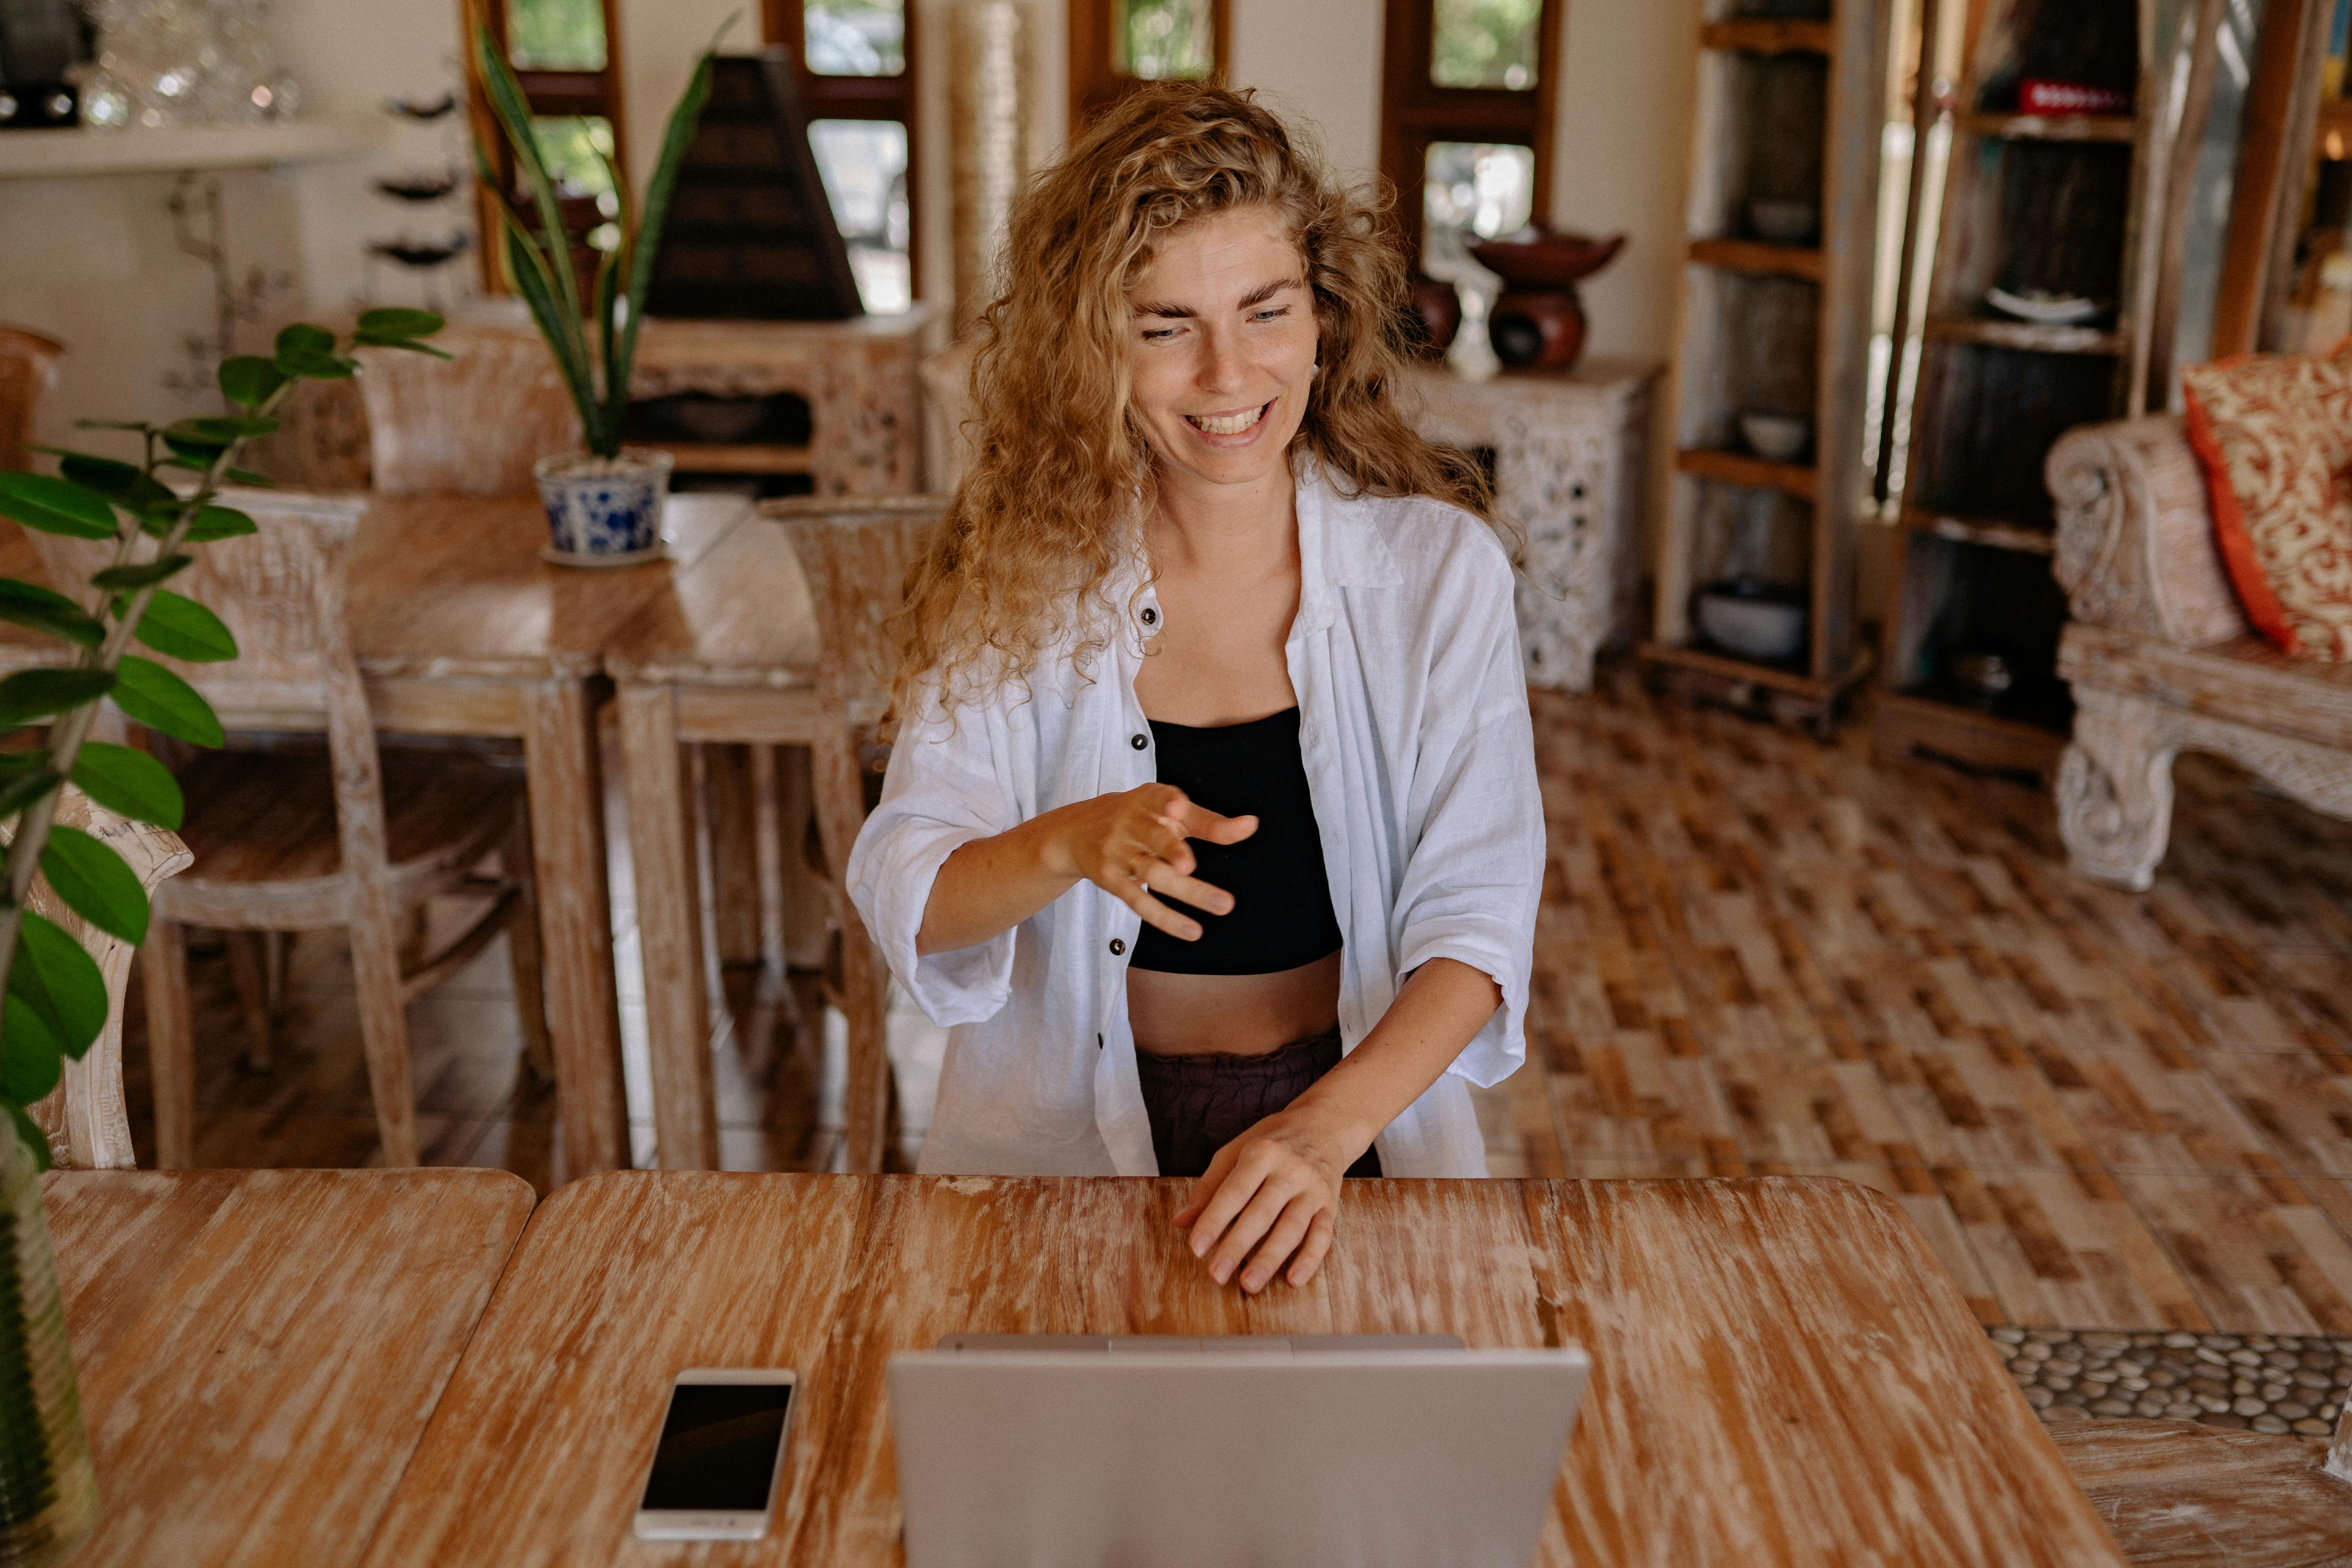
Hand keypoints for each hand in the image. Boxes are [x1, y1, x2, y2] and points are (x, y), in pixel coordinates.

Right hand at [1043, 783, 1254, 941]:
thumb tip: (1251, 825)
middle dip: (1170, 850)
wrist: (1075, 830)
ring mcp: (1119, 852)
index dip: (1171, 804)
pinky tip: (1191, 930)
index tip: (1180, 810)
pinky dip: (1165, 917)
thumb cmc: (1138, 817)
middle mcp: (1132, 824)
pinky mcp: (1111, 880)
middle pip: (1154, 839)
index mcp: (1149, 800)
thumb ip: (1209, 821)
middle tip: (1189, 865)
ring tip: (1221, 904)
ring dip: (1185, 891)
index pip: (1164, 799)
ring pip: (1152, 873)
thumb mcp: (1168, 811)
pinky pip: (1138, 901)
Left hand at [1173, 1104, 1366, 1292]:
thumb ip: (1209, 1186)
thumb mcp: (1236, 1151)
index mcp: (1261, 1152)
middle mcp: (1290, 1169)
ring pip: (1292, 1228)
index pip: (1234, 1192)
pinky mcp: (1330, 1204)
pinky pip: (1322, 1235)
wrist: (1324, 1125)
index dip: (1214, 1220)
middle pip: (1261, 1213)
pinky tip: (1293, 1279)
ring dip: (1270, 1259)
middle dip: (1237, 1246)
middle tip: (1216, 1275)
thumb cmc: (1271, 1142)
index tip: (1196, 1248)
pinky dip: (1309, 1259)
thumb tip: (1181, 1222)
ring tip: (1249, 1284)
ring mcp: (1313, 1188)